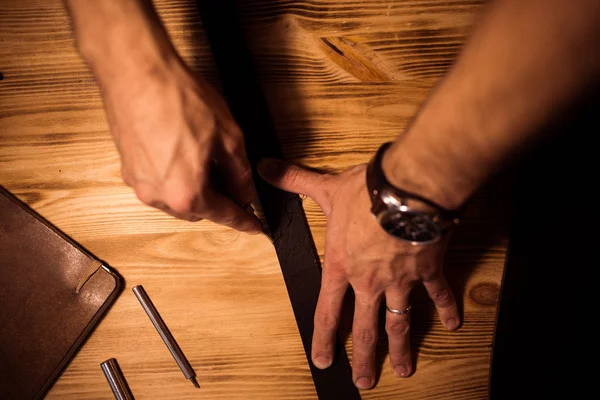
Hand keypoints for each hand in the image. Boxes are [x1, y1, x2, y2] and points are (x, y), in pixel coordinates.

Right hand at [100, 56, 260, 232]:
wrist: (136, 71)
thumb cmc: (178, 98)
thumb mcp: (228, 136)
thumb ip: (239, 172)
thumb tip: (244, 191)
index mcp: (186, 194)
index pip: (223, 215)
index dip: (243, 221)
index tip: (253, 226)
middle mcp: (157, 196)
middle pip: (197, 210)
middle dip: (218, 201)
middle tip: (234, 183)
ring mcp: (138, 182)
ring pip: (175, 198)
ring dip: (195, 189)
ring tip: (207, 162)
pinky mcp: (127, 167)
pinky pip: (158, 183)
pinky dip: (175, 178)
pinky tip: (184, 155)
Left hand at [258, 159, 459, 388]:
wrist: (408, 188)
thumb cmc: (366, 192)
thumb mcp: (327, 188)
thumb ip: (295, 181)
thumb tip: (264, 168)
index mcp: (343, 267)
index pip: (328, 312)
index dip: (325, 340)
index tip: (324, 361)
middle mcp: (370, 281)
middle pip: (366, 329)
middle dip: (365, 358)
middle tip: (364, 382)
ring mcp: (401, 280)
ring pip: (400, 322)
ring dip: (401, 348)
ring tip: (403, 370)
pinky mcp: (428, 269)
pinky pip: (438, 294)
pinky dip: (446, 309)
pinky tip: (452, 326)